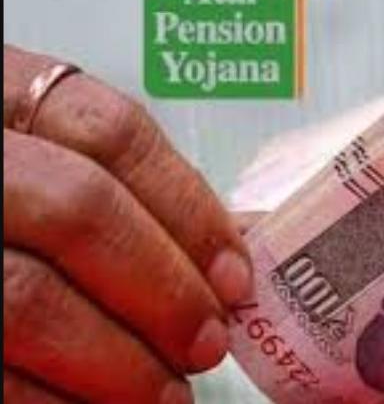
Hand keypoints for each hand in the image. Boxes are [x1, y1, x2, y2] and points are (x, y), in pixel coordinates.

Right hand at [3, 46, 252, 402]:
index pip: (112, 133)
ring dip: (118, 360)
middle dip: (162, 290)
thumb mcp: (42, 159)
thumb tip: (231, 249)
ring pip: (28, 298)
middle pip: (80, 211)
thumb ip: (122, 191)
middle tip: (208, 342)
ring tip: (167, 392)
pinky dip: (56, 403)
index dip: (189, 208)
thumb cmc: (5, 200)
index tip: (234, 275)